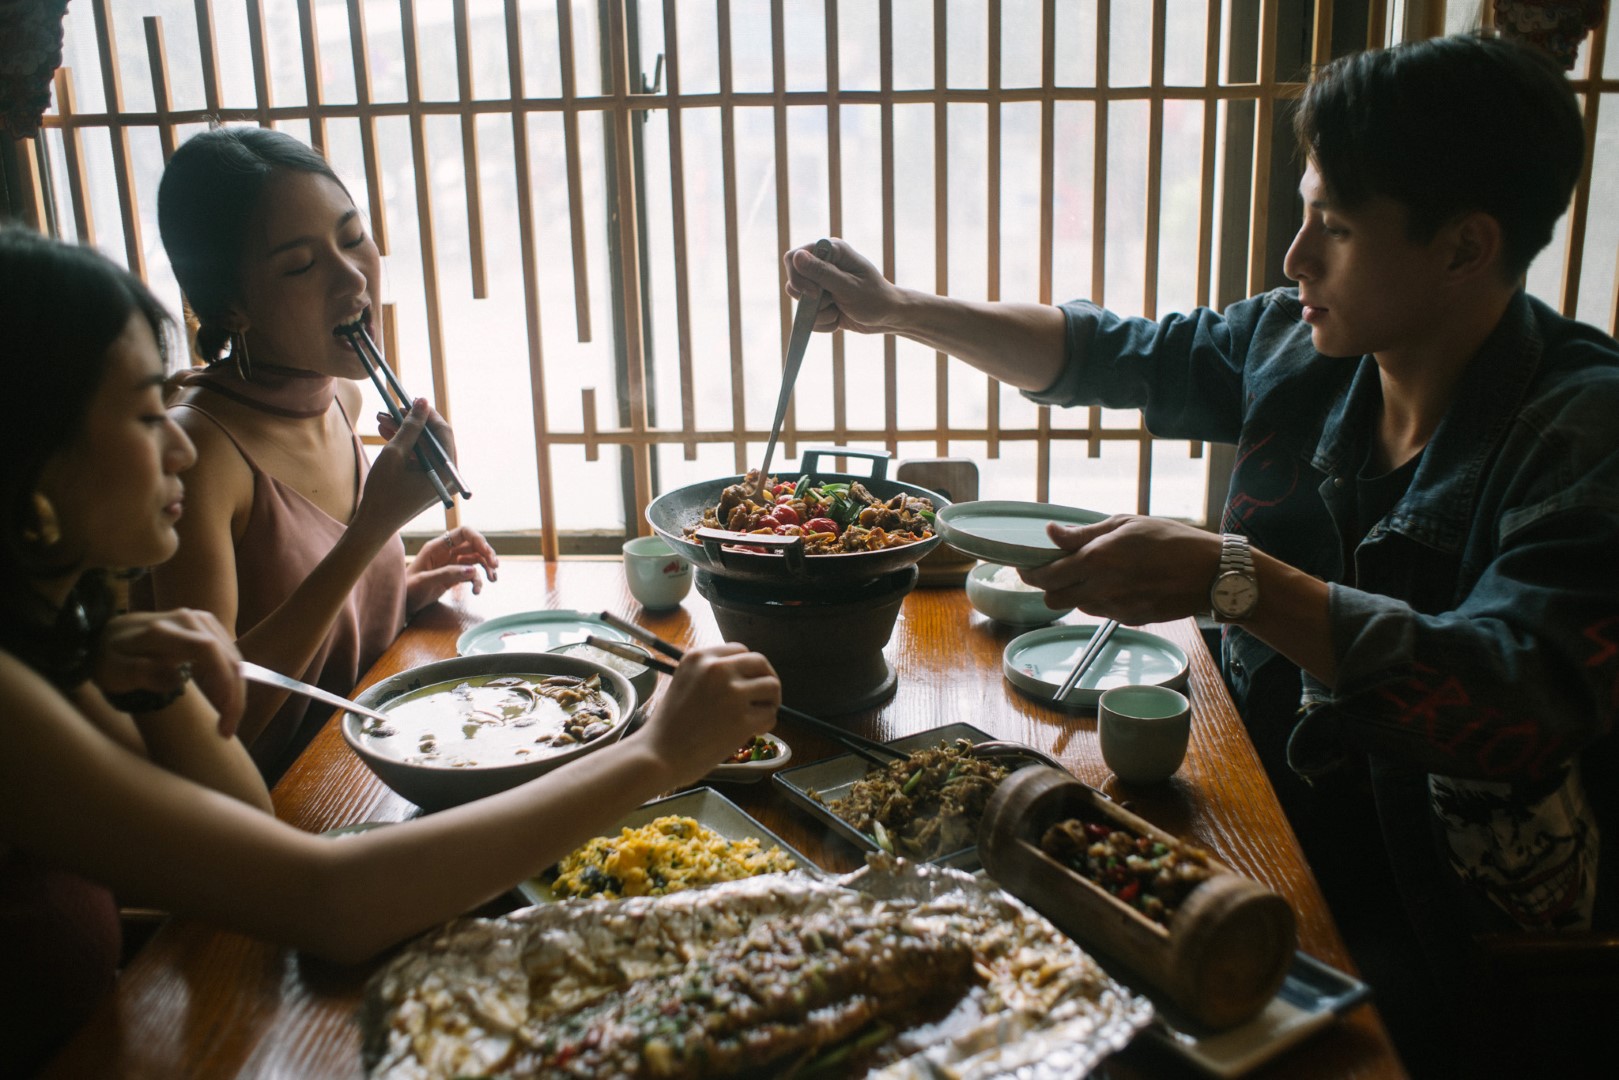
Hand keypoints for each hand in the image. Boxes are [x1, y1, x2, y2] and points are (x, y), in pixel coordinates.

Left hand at [91, 608, 244, 735]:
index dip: (224, 682)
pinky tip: (223, 700)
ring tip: (227, 720)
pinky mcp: (206, 625)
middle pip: (228, 656)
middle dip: (235, 695)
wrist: (107, 635)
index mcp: (164, 630)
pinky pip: (229, 653)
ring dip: (236, 690)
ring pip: (234, 656)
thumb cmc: (109, 658)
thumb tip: (177, 679)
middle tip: (227, 729)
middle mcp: (188, 618)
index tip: (222, 718)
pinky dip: (232, 679)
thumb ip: (141, 672)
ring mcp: (200, 619)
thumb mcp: (114, 670)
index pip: (208, 650)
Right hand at [354, 399, 454, 538]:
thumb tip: (422, 401)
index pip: (444, 433)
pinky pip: (419, 457)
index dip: (428, 414)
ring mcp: (439, 479)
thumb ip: (410, 427)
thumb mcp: (394, 454)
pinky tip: (385, 432)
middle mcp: (449, 476)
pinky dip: (405, 446)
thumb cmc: (383, 492)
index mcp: (447, 472)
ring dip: (405, 432)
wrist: (373, 524)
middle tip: (393, 409)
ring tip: (382, 418)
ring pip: (424, 447)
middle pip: (435, 439)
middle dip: (413, 422)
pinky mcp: (428, 481)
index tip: (411, 399)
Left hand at [407, 525, 499, 613]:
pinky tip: (477, 591)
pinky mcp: (453, 576)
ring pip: (475, 560)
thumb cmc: (408, 590)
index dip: (478, 539)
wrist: (401, 604)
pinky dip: (477, 581)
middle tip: (494, 567)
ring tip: (493, 579)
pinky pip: (471, 574)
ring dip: (486, 567)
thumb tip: (473, 571)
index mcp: (438, 547)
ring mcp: (451, 564)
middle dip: (486, 554)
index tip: (487, 552)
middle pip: (473, 546)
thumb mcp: (425, 581)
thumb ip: (448, 574)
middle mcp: (446, 552)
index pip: (463, 533)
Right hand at [639, 643, 778, 785]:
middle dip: (766, 679)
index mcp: (699, 657)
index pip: (740, 650)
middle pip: (760, 662)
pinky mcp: (742, 718)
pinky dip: (766, 723)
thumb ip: (711, 674)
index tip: (747, 683)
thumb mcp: (684, 682)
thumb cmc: (669, 726)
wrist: (659, 756)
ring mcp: (732, 693)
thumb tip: (745, 676)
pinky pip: (770, 714)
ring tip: (756, 717)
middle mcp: (716, 669)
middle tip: (763, 698)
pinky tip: (752, 731)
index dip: (748, 668)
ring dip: (769, 702)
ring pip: (772, 686)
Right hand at [783, 238, 905, 335]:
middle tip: (834, 303)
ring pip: (800, 303)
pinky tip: (839, 319)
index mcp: (831, 251)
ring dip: (820, 314)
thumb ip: (822, 272)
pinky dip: (823, 323)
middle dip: (812, 301)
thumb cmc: (874, 299)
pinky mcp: (820, 302)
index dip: (799, 277)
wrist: (888, 317)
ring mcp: (820, 284)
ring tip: (840, 310)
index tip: (815, 293)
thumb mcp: (849, 287)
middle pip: (793, 282)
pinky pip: (807, 317)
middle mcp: (822, 264)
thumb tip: (796, 256)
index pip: (794, 257)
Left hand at [1020, 515, 1222, 625]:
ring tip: (1093, 573)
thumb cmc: (1171, 540)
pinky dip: (1099, 600)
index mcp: (1096, 560)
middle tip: (1054, 571)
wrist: (1211, 573)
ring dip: (1074, 593)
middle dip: (1047, 586)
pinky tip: (1117, 583)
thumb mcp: (1126, 524)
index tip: (1025, 566)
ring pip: (1076, 607)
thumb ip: (1084, 533)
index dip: (1029, 572)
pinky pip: (1101, 612)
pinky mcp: (1130, 620)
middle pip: (1052, 599)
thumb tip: (1051, 532)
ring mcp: (1115, 608)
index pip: (1045, 576)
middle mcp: (1101, 589)